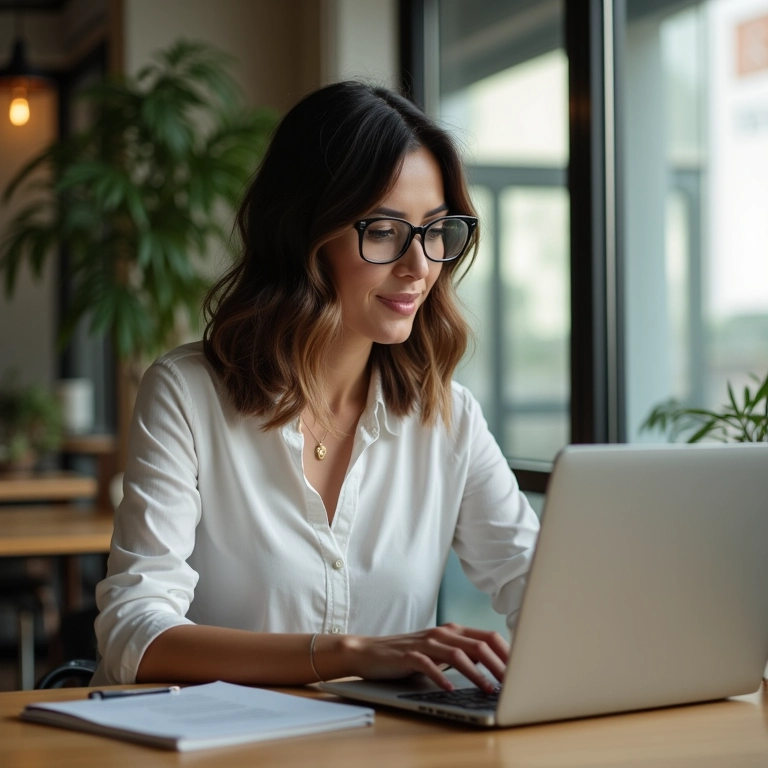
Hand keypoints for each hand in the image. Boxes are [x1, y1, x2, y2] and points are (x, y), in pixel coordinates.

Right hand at [338, 623, 508, 692]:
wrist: (369, 651)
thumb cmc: (408, 654)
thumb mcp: (440, 653)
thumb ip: (463, 655)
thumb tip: (494, 670)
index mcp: (453, 631)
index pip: (488, 637)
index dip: (507, 653)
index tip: (522, 671)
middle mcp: (442, 633)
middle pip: (479, 645)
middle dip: (499, 665)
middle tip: (512, 684)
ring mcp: (425, 642)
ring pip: (458, 654)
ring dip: (476, 674)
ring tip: (488, 690)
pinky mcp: (408, 655)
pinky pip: (428, 664)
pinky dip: (441, 677)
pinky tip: (450, 688)